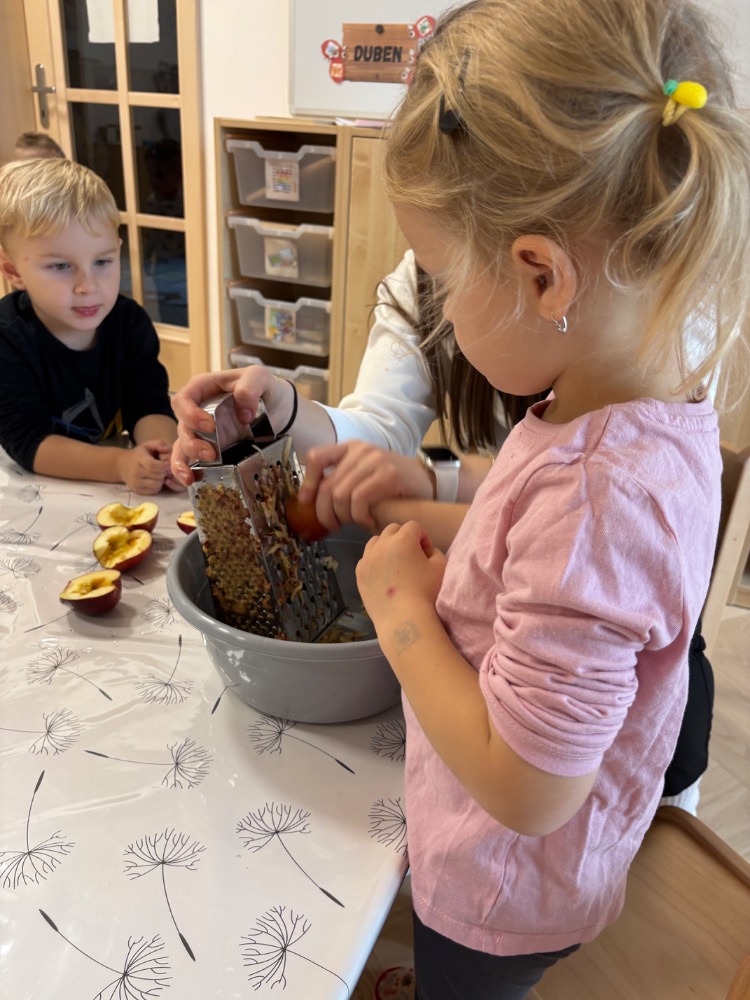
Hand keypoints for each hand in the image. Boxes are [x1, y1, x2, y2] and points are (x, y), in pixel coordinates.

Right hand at [118, 440, 171, 494]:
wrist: (122, 465)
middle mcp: (135, 472)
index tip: (168, 463)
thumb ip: (159, 444)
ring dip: (161, 479)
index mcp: (138, 459)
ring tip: (159, 474)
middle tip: (164, 468)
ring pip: (157, 484)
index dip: (164, 465)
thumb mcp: (148, 445)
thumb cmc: (139, 454)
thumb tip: (168, 450)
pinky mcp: (137, 490)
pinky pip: (154, 491)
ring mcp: (136, 483)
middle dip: (164, 472)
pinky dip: (157, 486)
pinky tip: (154, 479)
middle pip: (157, 475)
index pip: (153, 465)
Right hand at [170, 366, 294, 485]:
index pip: (183, 399)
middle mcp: (197, 410)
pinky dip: (185, 471)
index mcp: (203, 389)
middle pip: (182, 426)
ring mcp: (202, 431)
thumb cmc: (263, 388)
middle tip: (211, 453)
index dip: (190, 413)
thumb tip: (243, 413)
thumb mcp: (260, 377)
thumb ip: (250, 387)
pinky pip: (188, 461)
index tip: (209, 425)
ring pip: (182, 446)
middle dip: (192, 442)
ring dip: (185, 461)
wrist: (279, 409)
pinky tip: (190, 481)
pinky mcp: (209, 448)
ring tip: (193, 475)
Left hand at [298, 441, 434, 531]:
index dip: (308, 482)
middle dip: (325, 512)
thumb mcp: (363, 476)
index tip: (306, 502)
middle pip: (328, 486)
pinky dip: (360, 517)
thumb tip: (315, 504)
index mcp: (350, 448)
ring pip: (341, 495)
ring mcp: (375, 461)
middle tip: (333, 526)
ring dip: (345, 516)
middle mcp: (360, 450)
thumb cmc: (392, 485)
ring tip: (356, 523)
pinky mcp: (388, 475)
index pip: (317, 457)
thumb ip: (342, 483)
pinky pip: (359, 500)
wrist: (427, 482)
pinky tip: (370, 521)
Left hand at [356, 521, 446, 627]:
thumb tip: (425, 550)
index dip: (423, 537)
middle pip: (392, 529)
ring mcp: (367, 559)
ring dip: (386, 546)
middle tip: (411, 556)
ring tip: (394, 563)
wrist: (403, 618)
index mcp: (403, 539)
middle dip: (403, 537)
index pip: (414, 526)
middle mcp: (382, 545)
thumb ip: (434, 551)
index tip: (426, 553)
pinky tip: (383, 575)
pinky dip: (374, 561)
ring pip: (376, 541)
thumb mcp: (440, 567)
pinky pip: (366, 559)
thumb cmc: (425, 592)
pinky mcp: (359, 573)